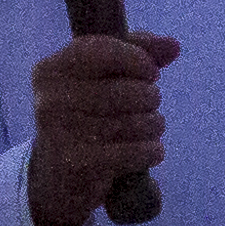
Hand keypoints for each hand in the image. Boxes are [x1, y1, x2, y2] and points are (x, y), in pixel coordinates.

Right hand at [25, 31, 172, 225]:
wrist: (57, 179)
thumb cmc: (85, 119)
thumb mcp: (100, 78)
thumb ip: (136, 53)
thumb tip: (174, 46)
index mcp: (50, 71)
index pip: (101, 50)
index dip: (137, 59)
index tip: (151, 73)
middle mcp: (50, 100)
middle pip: (127, 90)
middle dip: (150, 98)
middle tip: (147, 106)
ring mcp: (62, 134)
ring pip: (136, 122)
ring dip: (154, 126)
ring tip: (148, 128)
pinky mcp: (80, 165)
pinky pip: (136, 151)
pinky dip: (152, 151)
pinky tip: (149, 151)